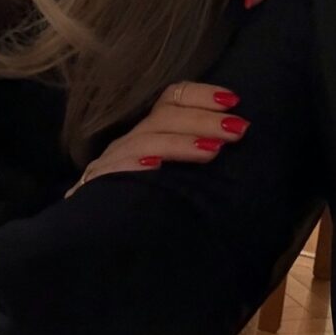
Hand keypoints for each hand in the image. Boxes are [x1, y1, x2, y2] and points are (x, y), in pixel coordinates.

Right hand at [65, 82, 248, 195]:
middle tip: (237, 129)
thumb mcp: (177, 174)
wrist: (97, 239)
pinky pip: (114, 171)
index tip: (233, 101)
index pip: (173, 98)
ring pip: (145, 141)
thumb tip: (239, 136)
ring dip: (181, 143)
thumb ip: (200, 153)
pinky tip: (154, 166)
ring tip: (212, 150)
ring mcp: (111, 164)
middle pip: (165, 115)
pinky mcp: (96, 188)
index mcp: (152, 133)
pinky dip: (134, 165)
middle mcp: (131, 142)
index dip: (202, 95)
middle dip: (204, 119)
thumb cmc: (151, 204)